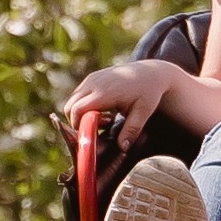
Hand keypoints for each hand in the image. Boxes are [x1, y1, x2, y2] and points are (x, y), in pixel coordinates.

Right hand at [61, 55, 179, 150]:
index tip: (93, 135)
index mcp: (105, 92)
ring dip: (81, 114)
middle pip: (69, 107)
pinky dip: (83, 106)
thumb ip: (131, 130)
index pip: (77, 110)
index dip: (79, 126)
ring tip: (104, 119)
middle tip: (98, 129)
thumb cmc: (148, 93)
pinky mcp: (92, 77)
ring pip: (72, 101)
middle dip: (78, 122)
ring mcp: (91, 78)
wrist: (151, 72)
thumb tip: (123, 148)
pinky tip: (103, 110)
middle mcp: (94, 82)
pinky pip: (78, 96)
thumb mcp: (143, 112)